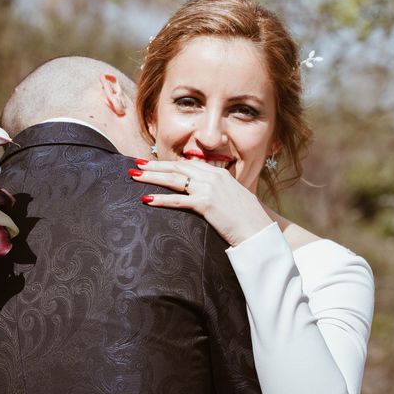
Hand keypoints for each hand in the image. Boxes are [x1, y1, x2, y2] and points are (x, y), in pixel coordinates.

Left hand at [129, 159, 272, 246]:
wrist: (259, 230)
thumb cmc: (247, 218)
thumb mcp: (233, 197)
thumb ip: (218, 191)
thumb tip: (204, 195)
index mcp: (219, 173)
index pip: (188, 164)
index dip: (168, 163)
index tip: (153, 163)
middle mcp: (213, 176)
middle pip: (177, 167)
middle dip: (155, 165)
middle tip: (136, 164)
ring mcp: (209, 188)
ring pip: (174, 179)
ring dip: (151, 177)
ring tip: (135, 175)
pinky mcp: (206, 203)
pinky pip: (178, 201)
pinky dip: (160, 199)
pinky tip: (146, 199)